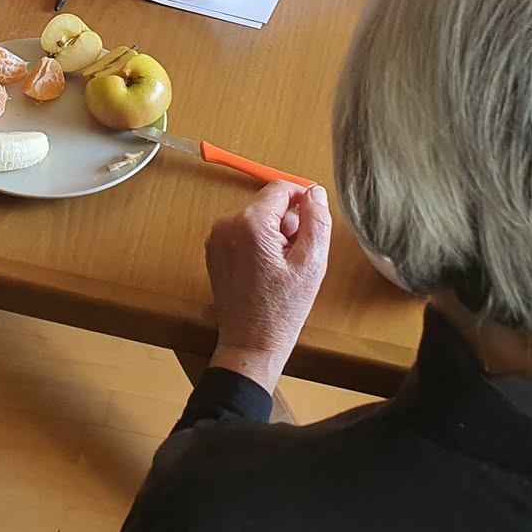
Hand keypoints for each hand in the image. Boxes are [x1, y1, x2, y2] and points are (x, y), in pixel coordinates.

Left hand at [203, 180, 331, 393]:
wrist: (251, 342)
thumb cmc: (282, 309)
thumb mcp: (312, 264)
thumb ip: (317, 221)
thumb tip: (314, 192)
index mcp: (250, 224)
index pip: (281, 188)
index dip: (302, 201)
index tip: (313, 223)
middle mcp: (227, 224)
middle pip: (268, 204)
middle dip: (288, 223)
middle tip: (298, 256)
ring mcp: (217, 238)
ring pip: (256, 219)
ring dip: (274, 235)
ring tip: (282, 268)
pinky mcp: (214, 251)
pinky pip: (243, 233)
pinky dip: (258, 244)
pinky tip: (267, 271)